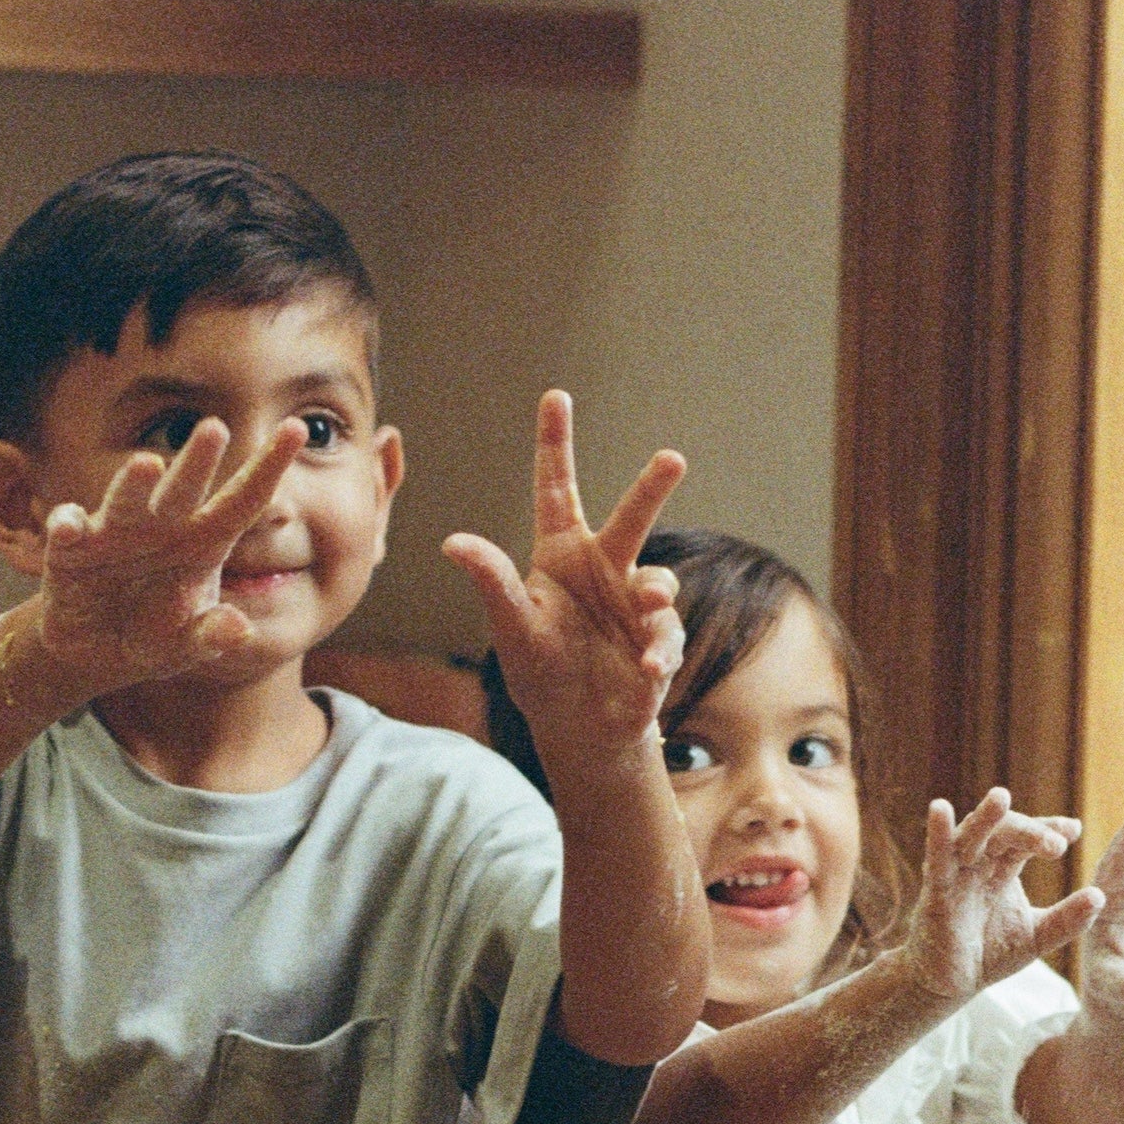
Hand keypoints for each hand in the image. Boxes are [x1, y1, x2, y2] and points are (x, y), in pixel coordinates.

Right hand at [33, 415, 307, 687]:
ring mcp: (115, 534)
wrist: (96, 653)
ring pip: (128, 501)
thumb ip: (210, 637)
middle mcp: (161, 528)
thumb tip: (239, 630)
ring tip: (147, 465)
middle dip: (199, 461)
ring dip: (135, 483)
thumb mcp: (186, 646)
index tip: (298, 430)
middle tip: (216, 429)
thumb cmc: (153, 637)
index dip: (269, 466)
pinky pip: (70, 532)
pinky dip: (67, 526)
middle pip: (185, 489)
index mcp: (203, 543)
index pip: (243, 500)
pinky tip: (67, 527)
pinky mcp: (71, 551)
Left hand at [442, 391, 687, 759]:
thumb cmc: (539, 670)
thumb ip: (492, 582)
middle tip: (671, 458)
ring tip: (650, 604)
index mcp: (562, 554)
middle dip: (651, 486)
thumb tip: (453, 541)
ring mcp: (636, 603)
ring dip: (656, 592)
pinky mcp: (658, 641)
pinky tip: (646, 667)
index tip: (556, 396)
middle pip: (631, 517)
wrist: (578, 727)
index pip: (557, 489)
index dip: (555, 445)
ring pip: (658, 580)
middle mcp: (604, 568)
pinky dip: (658, 650)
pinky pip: (665, 637)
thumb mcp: (511, 626)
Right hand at [898, 788, 1105, 1008]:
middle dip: (1029, 832)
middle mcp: (979, 864)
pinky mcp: (936, 892)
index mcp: (1002, 869)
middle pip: (1004, 833)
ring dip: (987, 818)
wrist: (949, 986)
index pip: (1027, 839)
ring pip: (972, 837)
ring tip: (1001, 796)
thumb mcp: (1037, 937)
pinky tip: (939, 808)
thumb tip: (1101, 896)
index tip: (1074, 830)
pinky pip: (937, 859)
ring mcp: (956, 875)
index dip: (1049, 830)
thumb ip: (1067, 919)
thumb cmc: (989, 954)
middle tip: (1056, 844)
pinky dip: (938, 834)